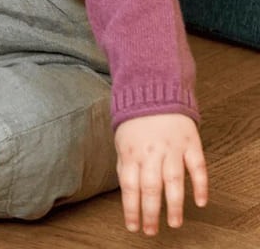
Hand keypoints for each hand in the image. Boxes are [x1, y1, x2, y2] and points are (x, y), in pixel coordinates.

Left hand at [115, 113, 207, 235]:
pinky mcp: (190, 143)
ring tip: (174, 223)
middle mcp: (151, 151)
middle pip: (151, 186)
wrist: (154, 91)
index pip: (129, 186)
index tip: (133, 226)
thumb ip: (125, 165)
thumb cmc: (135, 121)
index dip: (131, 208)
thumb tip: (128, 192)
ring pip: (174, 180)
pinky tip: (200, 202)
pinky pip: (197, 167)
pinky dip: (200, 185)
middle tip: (152, 231)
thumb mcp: (122, 140)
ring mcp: (172, 147)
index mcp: (131, 151)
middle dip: (151, 212)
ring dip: (174, 205)